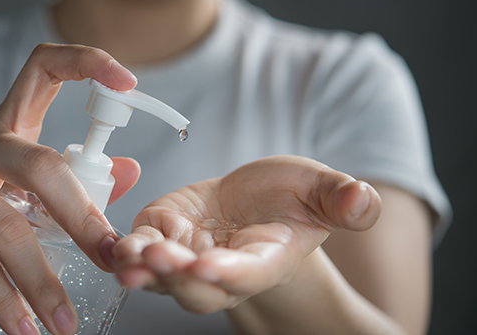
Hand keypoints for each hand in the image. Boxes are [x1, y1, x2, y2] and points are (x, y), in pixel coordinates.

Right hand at [0, 44, 139, 334]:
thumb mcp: (26, 199)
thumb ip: (76, 184)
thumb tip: (131, 169)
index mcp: (2, 127)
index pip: (41, 70)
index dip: (86, 63)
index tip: (127, 81)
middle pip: (39, 165)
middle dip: (83, 218)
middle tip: (110, 259)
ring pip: (8, 227)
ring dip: (44, 282)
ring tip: (66, 323)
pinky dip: (6, 302)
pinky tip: (24, 327)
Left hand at [112, 155, 380, 313]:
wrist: (253, 202)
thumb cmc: (288, 200)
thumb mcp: (318, 191)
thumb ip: (340, 200)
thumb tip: (366, 201)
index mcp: (264, 261)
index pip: (246, 275)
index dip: (228, 274)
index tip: (210, 265)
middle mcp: (221, 270)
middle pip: (196, 286)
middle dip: (176, 275)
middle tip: (159, 257)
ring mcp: (186, 256)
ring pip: (161, 275)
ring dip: (143, 267)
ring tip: (128, 255)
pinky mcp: (160, 234)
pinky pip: (137, 248)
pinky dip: (122, 248)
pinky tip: (110, 242)